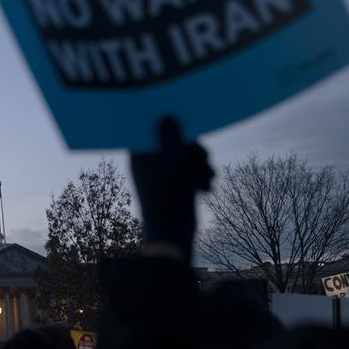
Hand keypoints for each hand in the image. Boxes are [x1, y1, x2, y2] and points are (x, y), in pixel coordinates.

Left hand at [130, 117, 212, 261]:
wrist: (173, 232)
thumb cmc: (170, 193)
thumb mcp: (172, 159)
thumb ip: (170, 135)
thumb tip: (166, 116)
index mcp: (140, 154)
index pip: (152, 130)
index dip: (171, 126)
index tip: (187, 128)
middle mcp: (148, 163)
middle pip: (173, 143)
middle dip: (192, 149)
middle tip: (202, 157)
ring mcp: (160, 175)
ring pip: (184, 158)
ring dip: (199, 165)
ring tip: (208, 177)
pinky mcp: (172, 186)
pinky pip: (187, 173)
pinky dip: (198, 177)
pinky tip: (206, 189)